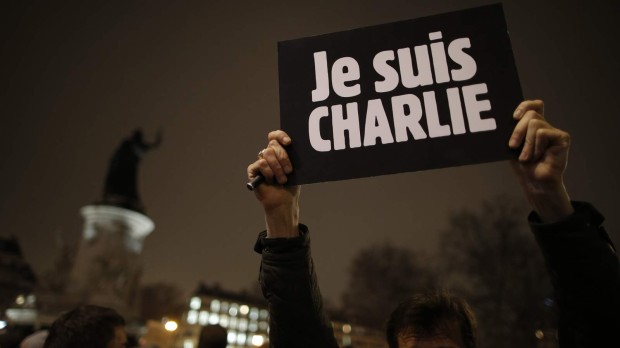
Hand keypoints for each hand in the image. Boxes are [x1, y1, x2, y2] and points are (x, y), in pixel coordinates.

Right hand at [247, 130, 300, 236]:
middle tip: (288, 171)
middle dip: (283, 158)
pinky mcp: (253, 170)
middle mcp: (268, 154)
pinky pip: (261, 164)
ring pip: (267, 153)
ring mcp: (260, 161)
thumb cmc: (291, 185)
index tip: (289, 143)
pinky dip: (268, 173)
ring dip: (277, 169)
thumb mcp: (295, 168)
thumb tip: (292, 143)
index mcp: (279, 151)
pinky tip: (270, 181)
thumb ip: (292, 155)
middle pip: (273, 145)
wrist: (284, 202)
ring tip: (281, 180)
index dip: (280, 135)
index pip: (275, 136)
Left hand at [508, 100, 573, 221]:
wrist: (534, 182)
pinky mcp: (562, 137)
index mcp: (532, 125)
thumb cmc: (523, 165)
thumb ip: (513, 131)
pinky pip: (543, 133)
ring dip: (526, 143)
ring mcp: (554, 131)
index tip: (514, 116)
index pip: (533, 105)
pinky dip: (535, 146)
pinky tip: (538, 156)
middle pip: (531, 114)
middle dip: (517, 130)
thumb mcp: (513, 145)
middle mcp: (545, 126)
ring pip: (535, 124)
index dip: (524, 106)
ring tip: (527, 157)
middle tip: (512, 146)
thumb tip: (503, 119)